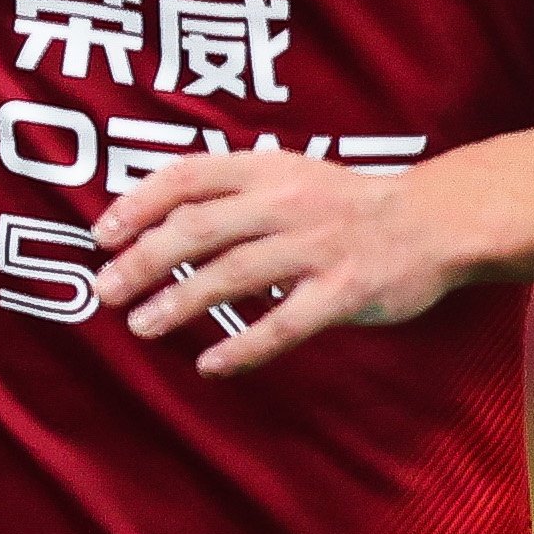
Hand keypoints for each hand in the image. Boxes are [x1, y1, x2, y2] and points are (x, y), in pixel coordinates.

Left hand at [90, 150, 477, 376]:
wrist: (432, 221)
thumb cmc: (343, 203)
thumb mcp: (287, 175)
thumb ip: (229, 191)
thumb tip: (151, 222)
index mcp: (267, 168)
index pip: (187, 176)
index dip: (138, 203)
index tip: (101, 234)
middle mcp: (286, 202)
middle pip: (199, 228)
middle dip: (145, 260)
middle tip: (106, 290)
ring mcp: (317, 247)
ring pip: (233, 274)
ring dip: (180, 302)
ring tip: (142, 326)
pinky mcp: (344, 292)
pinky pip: (284, 325)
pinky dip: (243, 347)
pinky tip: (211, 365)